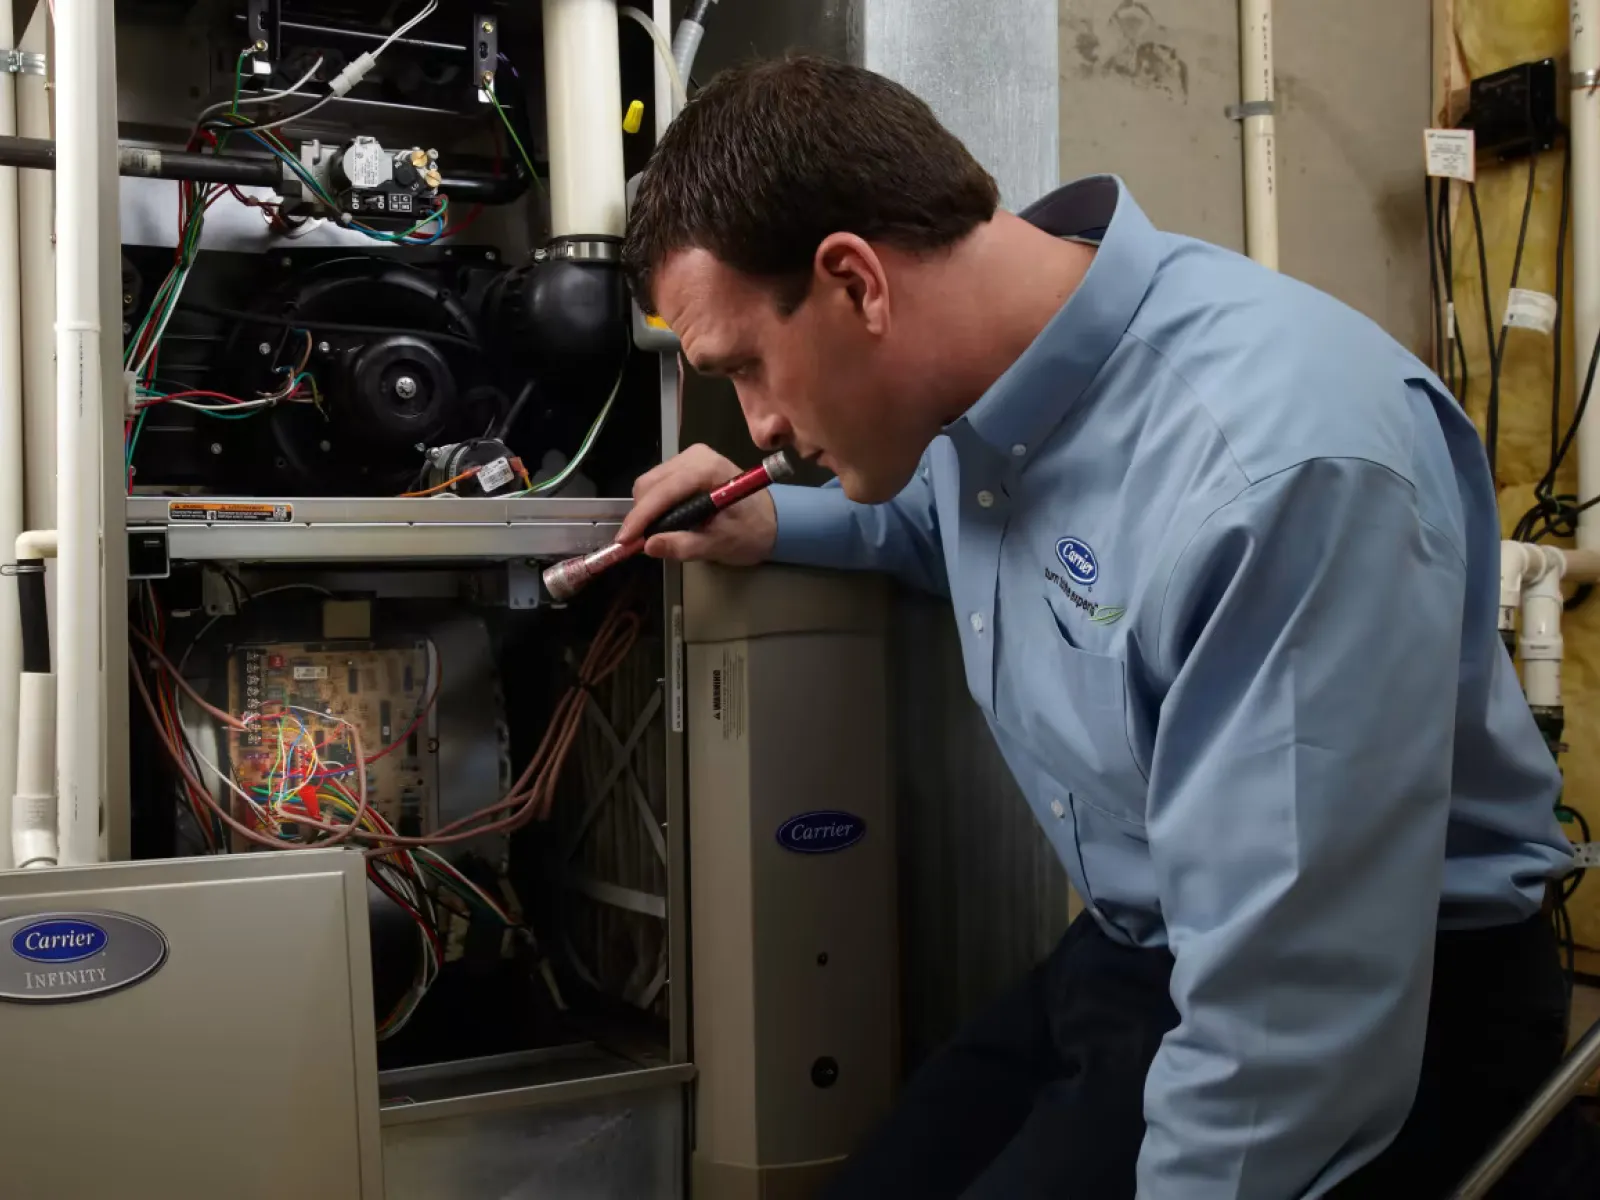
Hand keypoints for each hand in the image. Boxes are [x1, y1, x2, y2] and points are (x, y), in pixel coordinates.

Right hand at [620, 444, 777, 564]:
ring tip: (653, 534)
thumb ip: (683, 546)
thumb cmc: (751, 532)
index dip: (640, 518)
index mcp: (707, 470)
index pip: (663, 492)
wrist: (774, 521)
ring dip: (646, 510)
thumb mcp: (718, 545)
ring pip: (650, 483)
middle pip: (650, 484)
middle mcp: (695, 456)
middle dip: (641, 515)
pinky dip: (655, 503)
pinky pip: (659, 483)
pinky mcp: (687, 464)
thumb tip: (650, 546)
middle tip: (638, 544)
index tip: (624, 541)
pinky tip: (663, 521)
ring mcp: (690, 457)